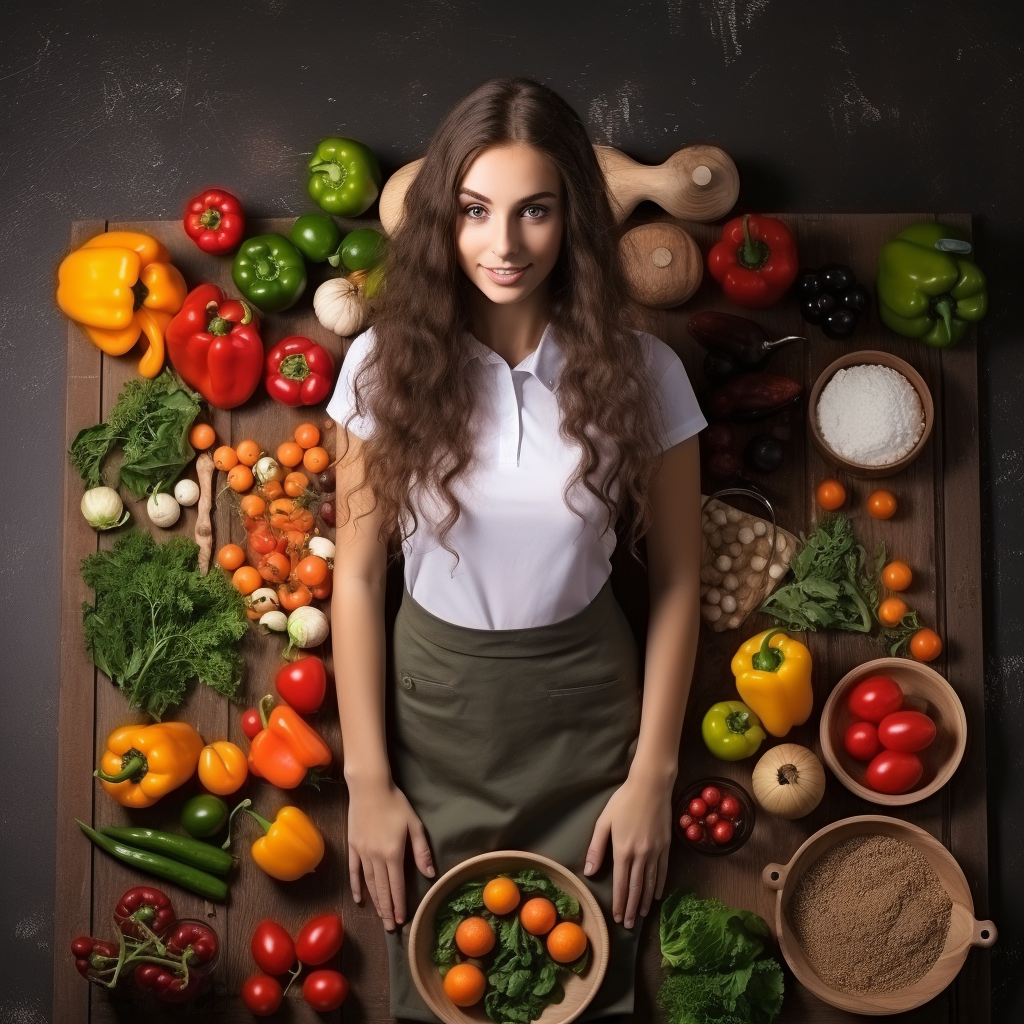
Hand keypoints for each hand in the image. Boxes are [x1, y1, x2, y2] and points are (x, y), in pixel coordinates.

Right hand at [347, 778, 434, 929]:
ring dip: (375, 902)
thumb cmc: (395, 803)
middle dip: (387, 910)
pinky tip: (359, 899)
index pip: (397, 886)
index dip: (399, 904)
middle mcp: (376, 857)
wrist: (369, 787)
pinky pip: (354, 872)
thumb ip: (421, 851)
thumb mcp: (414, 824)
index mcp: (393, 853)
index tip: (401, 920)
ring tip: (379, 917)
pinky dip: (357, 886)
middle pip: (382, 889)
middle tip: (390, 928)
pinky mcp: (353, 847)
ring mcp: (362, 853)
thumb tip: (429, 874)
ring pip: (369, 883)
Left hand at [583, 772, 672, 928]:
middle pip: (636, 888)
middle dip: (632, 908)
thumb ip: (596, 848)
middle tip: (630, 925)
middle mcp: (641, 855)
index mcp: (623, 850)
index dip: (619, 902)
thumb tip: (589, 871)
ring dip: (645, 901)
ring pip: (650, 883)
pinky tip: (656, 895)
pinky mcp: (666, 846)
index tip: (618, 917)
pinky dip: (659, 885)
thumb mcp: (604, 821)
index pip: (621, 883)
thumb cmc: (624, 801)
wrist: (651, 786)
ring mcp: (655, 851)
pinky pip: (663, 871)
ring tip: (642, 915)